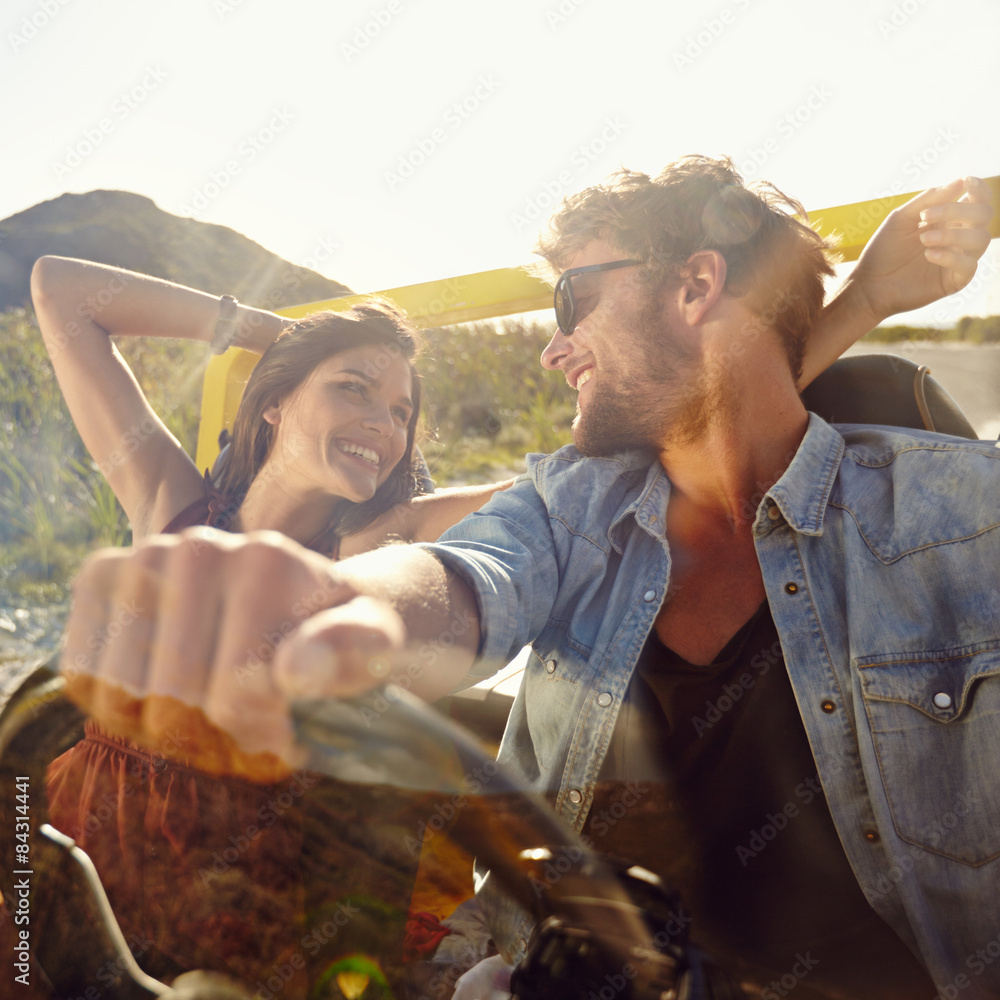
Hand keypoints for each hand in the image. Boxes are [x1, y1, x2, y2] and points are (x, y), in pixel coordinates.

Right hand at [60, 529, 403, 780]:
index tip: (290, 732)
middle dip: (211, 739)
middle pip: (172, 703)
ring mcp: (145, 555)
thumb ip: (357, 652)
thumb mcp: (376, 645)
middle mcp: (200, 545)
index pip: (234, 698)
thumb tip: (298, 670)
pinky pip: (83, 674)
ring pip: (121, 698)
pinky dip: (117, 706)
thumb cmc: (342, 634)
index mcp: (267, 561)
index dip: (261, 739)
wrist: (301, 598)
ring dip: (164, 730)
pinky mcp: (104, 574)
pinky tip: (164, 691)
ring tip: (210, 711)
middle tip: (247, 728)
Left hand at [849, 176, 992, 323]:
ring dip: (953, 235)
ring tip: (923, 239)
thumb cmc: (883, 251)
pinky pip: (969, 266)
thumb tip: (961, 182)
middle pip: (983, 215)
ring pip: (981, 239)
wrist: (868, 285)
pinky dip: (951, 257)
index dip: (979, 189)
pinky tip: (929, 255)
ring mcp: (958, 259)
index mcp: (948, 219)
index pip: (978, 200)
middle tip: (925, 217)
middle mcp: (958, 237)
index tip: (966, 182)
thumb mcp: (901, 219)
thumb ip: (929, 200)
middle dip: (958, 210)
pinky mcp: (954, 281)